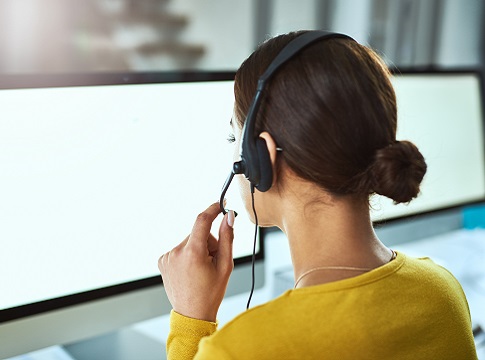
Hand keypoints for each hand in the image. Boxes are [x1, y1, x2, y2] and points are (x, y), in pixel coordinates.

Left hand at [158, 202, 234, 321]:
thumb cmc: (211, 292)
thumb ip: (227, 237)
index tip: (221, 204)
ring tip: (201, 269)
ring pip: (190, 241)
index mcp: (193, 252)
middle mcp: (176, 252)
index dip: (213, 209)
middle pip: (198, 233)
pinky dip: (188, 255)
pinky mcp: (162, 260)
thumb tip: (228, 217)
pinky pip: (181, 249)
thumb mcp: (225, 265)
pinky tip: (191, 270)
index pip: (202, 220)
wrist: (192, 314)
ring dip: (198, 249)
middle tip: (213, 261)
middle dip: (209, 242)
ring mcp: (167, 257)